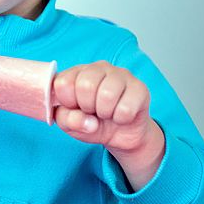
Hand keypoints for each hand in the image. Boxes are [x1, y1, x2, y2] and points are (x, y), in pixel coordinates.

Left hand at [52, 61, 164, 189]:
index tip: (74, 107)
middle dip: (87, 107)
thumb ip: (66, 119)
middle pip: (85, 85)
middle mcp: (99, 67)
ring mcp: (121, 74)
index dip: (67, 102)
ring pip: (107, 94)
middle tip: (92, 111)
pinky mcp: (140, 88)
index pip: (63, 82)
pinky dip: (121, 119)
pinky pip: (126, 108)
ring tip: (107, 113)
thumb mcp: (69, 124)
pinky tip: (121, 115)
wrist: (120, 135)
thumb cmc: (91, 122)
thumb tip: (83, 118)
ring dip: (105, 113)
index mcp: (77, 72)